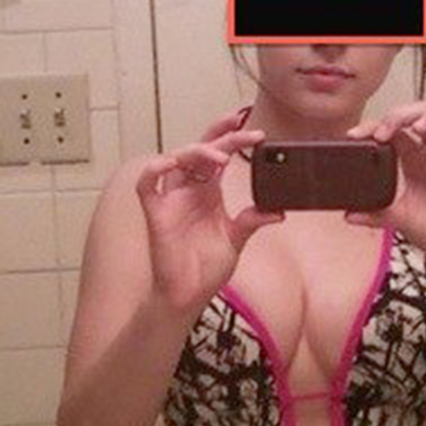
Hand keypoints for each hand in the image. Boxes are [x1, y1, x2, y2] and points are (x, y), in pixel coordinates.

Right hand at [136, 111, 284, 312]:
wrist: (188, 295)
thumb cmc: (206, 268)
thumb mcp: (236, 239)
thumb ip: (252, 220)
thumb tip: (278, 210)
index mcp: (209, 192)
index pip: (218, 155)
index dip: (232, 138)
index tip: (255, 131)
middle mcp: (189, 191)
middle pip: (200, 150)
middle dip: (220, 136)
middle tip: (244, 129)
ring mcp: (171, 200)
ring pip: (176, 159)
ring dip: (198, 151)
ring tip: (221, 157)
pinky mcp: (156, 214)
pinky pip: (146, 184)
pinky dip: (154, 170)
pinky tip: (171, 163)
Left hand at [345, 102, 425, 270]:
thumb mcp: (399, 219)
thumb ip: (375, 215)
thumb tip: (348, 215)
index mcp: (413, 159)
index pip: (395, 129)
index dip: (377, 126)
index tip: (357, 135)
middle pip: (424, 115)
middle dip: (403, 115)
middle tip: (387, 131)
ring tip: (420, 129)